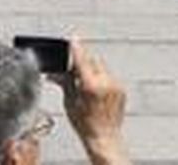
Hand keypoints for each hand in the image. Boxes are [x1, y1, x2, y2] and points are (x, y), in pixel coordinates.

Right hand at [58, 39, 128, 164]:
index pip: (82, 60)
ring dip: (93, 71)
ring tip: (87, 87)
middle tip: (75, 72)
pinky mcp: (121, 89)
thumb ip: (65, 83)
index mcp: (91, 85)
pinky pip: (110, 77)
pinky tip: (97, 93)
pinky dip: (102, 80)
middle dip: (84, 63)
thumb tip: (56, 72)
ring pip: (102, 68)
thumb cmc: (85, 124)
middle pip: (93, 61)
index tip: (73, 39)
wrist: (104, 137)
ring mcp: (115, 85)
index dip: (76, 48)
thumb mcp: (70, 102)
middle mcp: (105, 82)